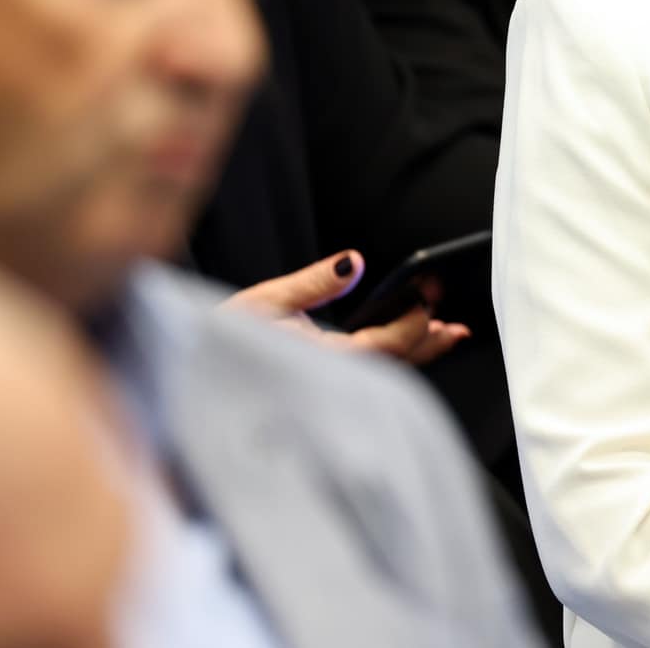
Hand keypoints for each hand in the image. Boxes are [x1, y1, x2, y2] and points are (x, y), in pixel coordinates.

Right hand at [224, 251, 468, 365]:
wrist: (191, 380)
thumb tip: (356, 262)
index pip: (378, 348)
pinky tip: (413, 345)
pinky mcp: (323, 386)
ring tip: (447, 334)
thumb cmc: (219, 342)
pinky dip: (395, 358)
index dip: (408, 328)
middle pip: (391, 366)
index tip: (426, 302)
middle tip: (458, 327)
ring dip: (416, 353)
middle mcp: (327, 380)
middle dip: (426, 345)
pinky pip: (370, 374)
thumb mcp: (265, 301)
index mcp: (316, 361)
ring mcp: (326, 387)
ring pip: (383, 373)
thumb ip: (315, 283)